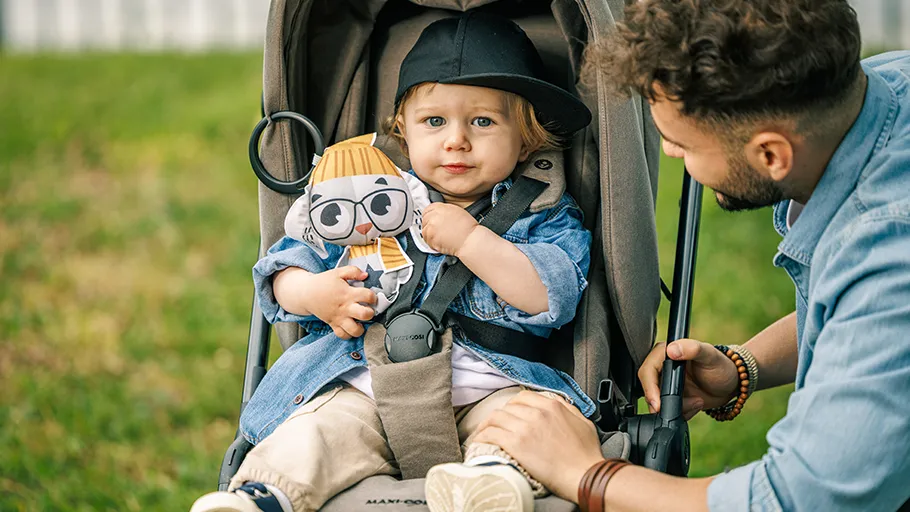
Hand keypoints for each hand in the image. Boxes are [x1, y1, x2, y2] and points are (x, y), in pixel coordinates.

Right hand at [279, 266, 376, 338]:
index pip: (368, 296)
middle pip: (365, 315)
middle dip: (371, 313)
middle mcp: (345, 307)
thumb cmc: (323, 282)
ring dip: (361, 327)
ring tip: (360, 321)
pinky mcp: (333, 324)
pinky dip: (349, 334)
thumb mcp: (338, 272)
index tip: (371, 296)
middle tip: (368, 309)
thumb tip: (365, 275)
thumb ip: (353, 271)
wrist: (306, 293)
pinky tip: (351, 327)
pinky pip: (343, 335)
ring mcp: (339, 318)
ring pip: (355, 330)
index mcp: (347, 293)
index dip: (373, 296)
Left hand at [420, 202, 478, 255]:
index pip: (427, 209)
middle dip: (430, 225)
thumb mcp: (456, 211)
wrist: (469, 240)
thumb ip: (444, 211)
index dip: (430, 215)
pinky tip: (440, 241)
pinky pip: (426, 240)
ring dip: (430, 234)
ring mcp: (431, 227)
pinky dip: (431, 242)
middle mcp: (434, 216)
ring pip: (424, 230)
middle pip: (424, 219)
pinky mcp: (430, 238)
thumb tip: (437, 214)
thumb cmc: (467, 228)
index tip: (432, 220)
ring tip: (440, 236)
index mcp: (440, 208)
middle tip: (438, 230)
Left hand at [472, 391, 604, 501]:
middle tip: (493, 426)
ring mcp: (524, 428)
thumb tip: (557, 404)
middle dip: (498, 416)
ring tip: (481, 434)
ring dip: (485, 426)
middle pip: (507, 407)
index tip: (508, 413)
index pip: (523, 397)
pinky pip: (491, 434)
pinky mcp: (515, 444)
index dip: (512, 405)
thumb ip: (568, 409)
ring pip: (495, 418)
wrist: (585, 475)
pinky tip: (479, 443)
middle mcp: (536, 413)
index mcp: (552, 406)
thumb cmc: (586, 455)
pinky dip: (482, 437)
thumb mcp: (583, 422)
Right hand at [638, 339, 739, 418]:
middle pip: (649, 390)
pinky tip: (696, 406)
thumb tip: (672, 350)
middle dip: (663, 403)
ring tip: (697, 403)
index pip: (647, 371)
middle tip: (680, 408)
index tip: (657, 403)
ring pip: (658, 404)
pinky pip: (668, 411)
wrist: (732, 384)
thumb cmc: (722, 365)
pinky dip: (681, 414)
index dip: (650, 388)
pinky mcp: (673, 399)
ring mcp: (667, 385)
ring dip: (677, 409)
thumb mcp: (709, 355)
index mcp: (665, 354)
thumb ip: (692, 348)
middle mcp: (663, 369)